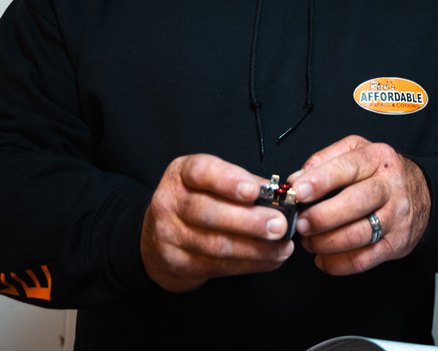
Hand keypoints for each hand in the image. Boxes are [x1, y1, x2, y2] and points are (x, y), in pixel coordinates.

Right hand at [140, 154, 294, 292]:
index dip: (228, 180)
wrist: (155, 241)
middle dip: (249, 220)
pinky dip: (250, 264)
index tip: (253, 191)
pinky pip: (219, 266)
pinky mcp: (179, 264)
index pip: (201, 172)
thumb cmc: (196, 203)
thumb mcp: (211, 184)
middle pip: (209, 212)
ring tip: (282, 246)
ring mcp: (170, 235)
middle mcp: (170, 203)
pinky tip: (271, 259)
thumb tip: (281, 195)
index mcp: (182, 174)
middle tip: (279, 225)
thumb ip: (244, 184)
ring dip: (256, 248)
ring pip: (216, 244)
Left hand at [288, 135, 430, 274]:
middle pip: (356, 202)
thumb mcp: (357, 151)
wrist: (425, 194)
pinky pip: (365, 259)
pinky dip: (338, 263)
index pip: (349, 167)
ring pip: (359, 234)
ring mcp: (396, 216)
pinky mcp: (396, 243)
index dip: (321, 180)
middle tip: (300, 223)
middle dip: (322, 216)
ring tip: (309, 241)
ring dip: (327, 242)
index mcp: (377, 158)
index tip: (298, 190)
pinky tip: (323, 258)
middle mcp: (390, 186)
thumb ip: (325, 159)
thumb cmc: (382, 173)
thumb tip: (296, 178)